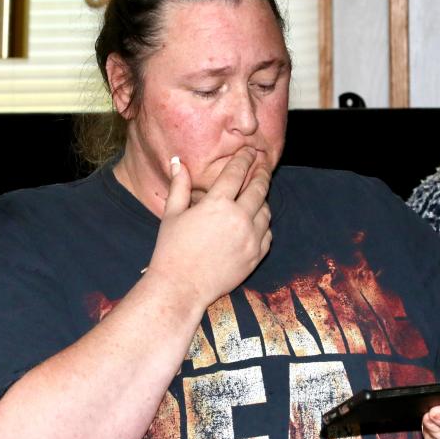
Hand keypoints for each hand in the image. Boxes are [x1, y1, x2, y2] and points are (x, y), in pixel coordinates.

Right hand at [145, 147, 272, 307]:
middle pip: (259, 188)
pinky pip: (268, 235)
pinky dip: (264, 226)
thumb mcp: (172, 214)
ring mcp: (251, 239)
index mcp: (217, 204)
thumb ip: (179, 186)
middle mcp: (239, 219)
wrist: (181, 287)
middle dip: (262, 173)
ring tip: (258, 195)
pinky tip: (257, 222)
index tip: (250, 151)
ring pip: (266, 211)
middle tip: (263, 165)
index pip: (237, 172)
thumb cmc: (171, 250)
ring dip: (263, 200)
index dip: (245, 158)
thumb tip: (177, 162)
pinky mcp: (255, 257)